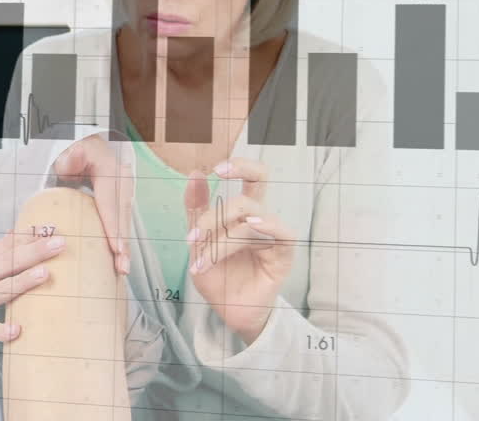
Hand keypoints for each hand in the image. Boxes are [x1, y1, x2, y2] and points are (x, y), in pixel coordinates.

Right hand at [0, 226, 65, 341]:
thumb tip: (15, 233)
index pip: (7, 246)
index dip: (29, 236)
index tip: (51, 229)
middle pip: (10, 262)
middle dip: (35, 252)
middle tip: (59, 243)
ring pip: (3, 290)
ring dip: (23, 282)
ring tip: (44, 274)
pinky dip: (2, 330)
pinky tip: (18, 330)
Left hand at [51, 134, 132, 274]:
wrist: (86, 148)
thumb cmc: (75, 154)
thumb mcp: (69, 154)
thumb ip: (70, 157)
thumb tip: (74, 154)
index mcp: (109, 171)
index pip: (110, 203)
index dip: (113, 227)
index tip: (116, 248)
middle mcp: (122, 182)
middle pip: (122, 216)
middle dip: (123, 244)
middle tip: (121, 267)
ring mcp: (124, 191)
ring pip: (125, 222)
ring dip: (125, 246)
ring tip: (122, 268)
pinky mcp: (122, 200)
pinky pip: (122, 222)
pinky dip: (122, 240)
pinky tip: (120, 258)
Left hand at [184, 157, 295, 344]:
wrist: (229, 313)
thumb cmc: (219, 277)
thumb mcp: (198, 242)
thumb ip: (196, 209)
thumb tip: (195, 173)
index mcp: (241, 213)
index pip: (248, 177)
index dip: (238, 165)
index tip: (215, 168)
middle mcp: (260, 219)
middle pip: (261, 179)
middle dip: (237, 174)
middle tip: (214, 178)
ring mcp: (273, 235)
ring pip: (249, 215)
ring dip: (219, 235)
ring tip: (201, 257)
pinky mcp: (284, 254)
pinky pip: (282, 232)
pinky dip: (265, 226)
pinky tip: (250, 227)